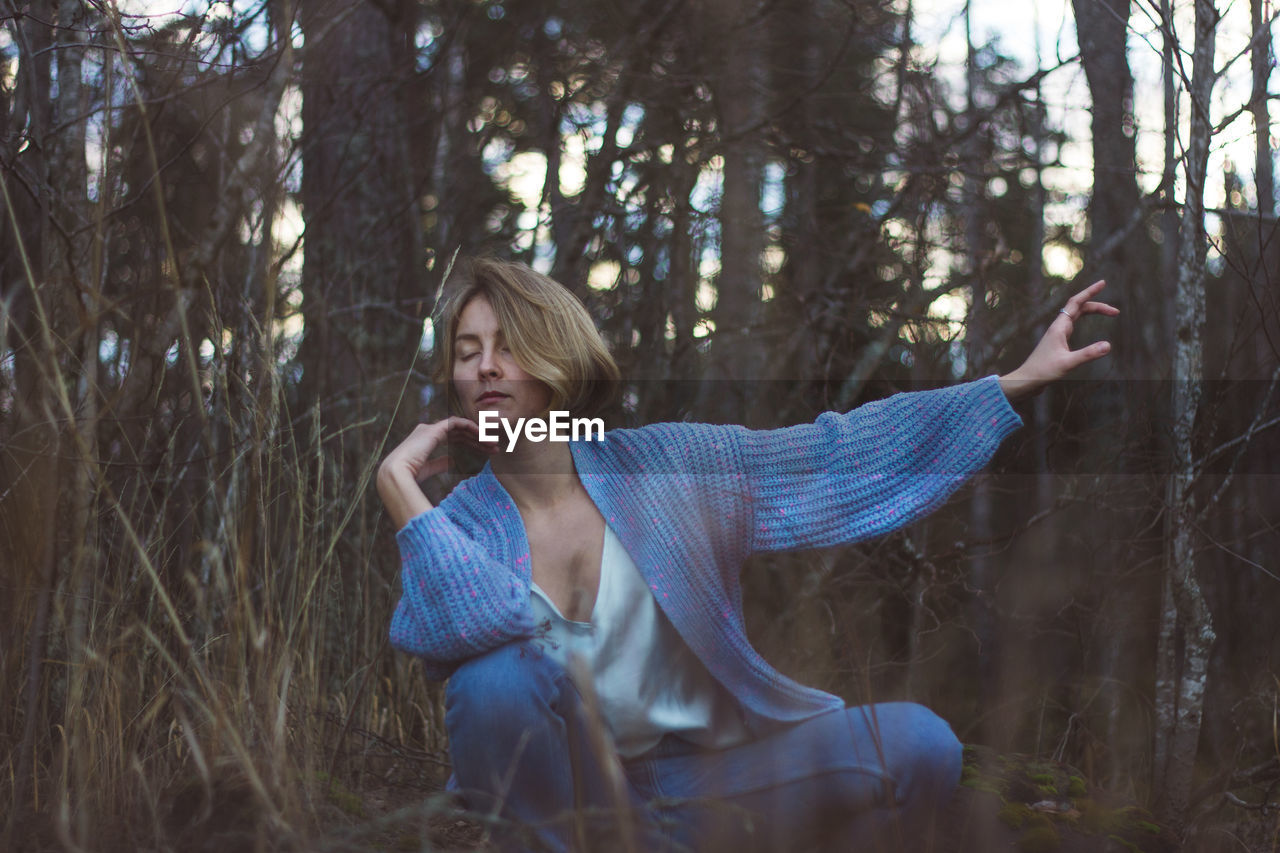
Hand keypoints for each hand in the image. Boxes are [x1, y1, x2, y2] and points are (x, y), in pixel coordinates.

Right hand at [377, 417, 497, 528]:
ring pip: (460, 427)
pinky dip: (470, 426)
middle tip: (494, 448)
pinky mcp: (434, 429)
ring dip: (478, 434)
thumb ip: (440, 463)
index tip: (485, 453)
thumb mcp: (428, 469)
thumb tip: (453, 461)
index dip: (470, 444)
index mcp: (425, 441)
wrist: (395, 475)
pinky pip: (456, 423)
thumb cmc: (407, 477)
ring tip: (493, 444)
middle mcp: (427, 431)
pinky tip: (481, 435)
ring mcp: (430, 429)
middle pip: (459, 433)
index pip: (453, 439)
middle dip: (478, 440)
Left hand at [998, 280, 1118, 400]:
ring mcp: (1057, 334)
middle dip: (1097, 306)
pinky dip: (1083, 319)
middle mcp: (1058, 327)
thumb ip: (1088, 354)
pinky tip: (1087, 323)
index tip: (1103, 283)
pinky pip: (1072, 324)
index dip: (1090, 292)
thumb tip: (1108, 345)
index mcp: (1059, 327)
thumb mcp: (1068, 363)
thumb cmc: (1043, 372)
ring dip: (1092, 311)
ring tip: (1110, 314)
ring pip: (1076, 315)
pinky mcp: (1057, 342)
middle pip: (1079, 308)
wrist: (1026, 380)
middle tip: (1116, 312)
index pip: (1076, 303)